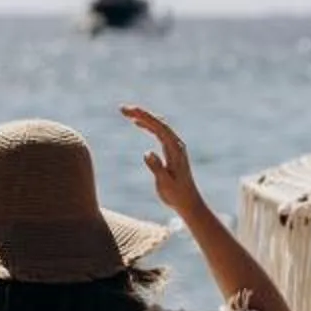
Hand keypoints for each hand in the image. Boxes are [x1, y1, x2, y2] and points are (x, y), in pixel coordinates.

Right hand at [122, 104, 204, 220]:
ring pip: (158, 126)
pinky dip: (148, 125)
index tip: (129, 111)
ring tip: (127, 112)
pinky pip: (159, 132)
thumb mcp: (165, 184)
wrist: (188, 202)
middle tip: (122, 108)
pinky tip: (138, 123)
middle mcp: (176, 144)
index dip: (144, 117)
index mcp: (175, 150)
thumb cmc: (176, 195)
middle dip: (141, 113)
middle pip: (158, 123)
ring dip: (144, 117)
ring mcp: (174, 146)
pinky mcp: (171, 150)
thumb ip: (157, 168)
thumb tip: (147, 153)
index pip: (159, 128)